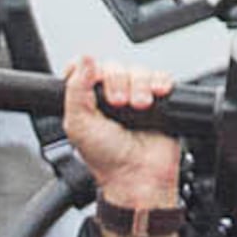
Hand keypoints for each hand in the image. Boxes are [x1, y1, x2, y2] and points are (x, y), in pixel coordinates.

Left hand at [61, 56, 180, 214]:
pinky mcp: (159, 101)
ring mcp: (135, 97)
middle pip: (114, 66)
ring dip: (140, 84)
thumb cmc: (107, 159)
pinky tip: (158, 94)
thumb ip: (75, 89)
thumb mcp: (79, 125)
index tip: (94, 81)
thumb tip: (84, 59)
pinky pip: (161, 77)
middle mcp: (110, 96)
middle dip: (117, 81)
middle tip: (119, 104)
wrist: (139, 177)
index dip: (90, 68)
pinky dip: (160, 81)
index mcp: (87, 100)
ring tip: (140, 106)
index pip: (85, 68)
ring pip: (138, 70)